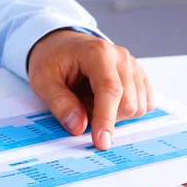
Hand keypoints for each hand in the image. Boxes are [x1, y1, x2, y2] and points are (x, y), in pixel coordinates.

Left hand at [28, 30, 153, 149]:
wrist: (61, 44)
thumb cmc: (51, 59)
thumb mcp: (42, 80)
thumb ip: (59, 103)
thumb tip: (78, 127)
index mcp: (97, 53)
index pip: (110, 90)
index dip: (106, 119)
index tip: (101, 142)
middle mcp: (122, 58)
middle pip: (128, 103)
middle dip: (104, 117)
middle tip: (79, 107)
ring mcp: (134, 66)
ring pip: (138, 107)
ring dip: (112, 114)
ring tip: (89, 100)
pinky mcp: (139, 77)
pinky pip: (143, 104)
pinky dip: (124, 111)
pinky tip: (104, 101)